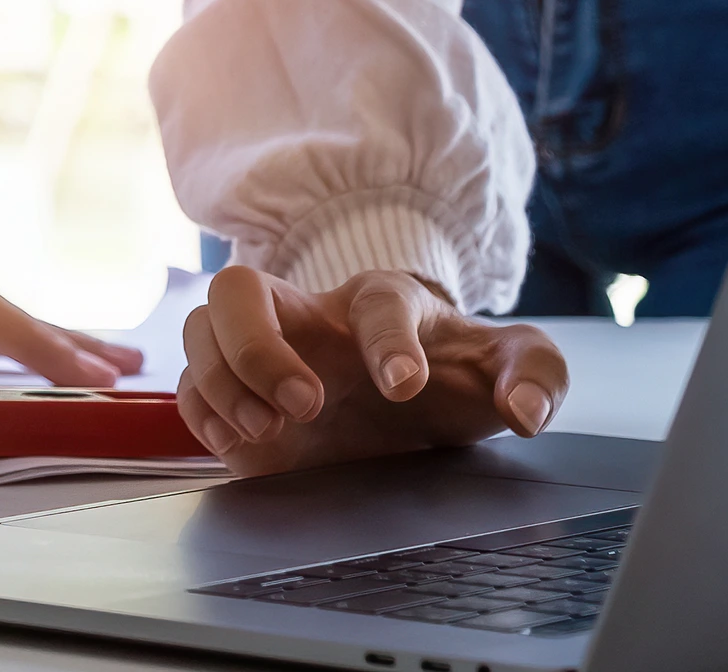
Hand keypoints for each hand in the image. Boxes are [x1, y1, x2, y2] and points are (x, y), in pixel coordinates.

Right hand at [178, 264, 567, 476]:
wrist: (416, 406)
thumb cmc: (456, 376)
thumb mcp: (514, 368)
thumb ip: (537, 376)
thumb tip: (527, 411)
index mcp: (384, 303)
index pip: (377, 301)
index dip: (387, 341)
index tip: (404, 388)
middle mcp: (312, 318)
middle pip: (240, 287)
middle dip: (260, 346)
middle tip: (305, 402)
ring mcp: (266, 353)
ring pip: (201, 328)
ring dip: (224, 378)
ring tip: (269, 427)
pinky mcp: (238, 397)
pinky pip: (190, 385)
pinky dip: (203, 411)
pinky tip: (240, 441)